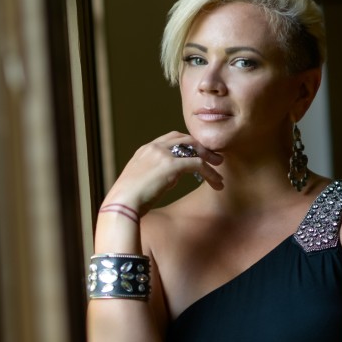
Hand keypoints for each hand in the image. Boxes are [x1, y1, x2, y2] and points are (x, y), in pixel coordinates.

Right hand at [104, 131, 222, 214]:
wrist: (121, 203)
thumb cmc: (128, 200)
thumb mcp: (139, 181)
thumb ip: (154, 175)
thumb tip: (172, 179)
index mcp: (145, 150)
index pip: (170, 139)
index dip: (186, 144)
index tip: (196, 154)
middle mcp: (154, 148)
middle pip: (185, 138)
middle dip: (201, 147)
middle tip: (213, 157)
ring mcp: (163, 154)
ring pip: (194, 149)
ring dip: (209, 158)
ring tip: (219, 168)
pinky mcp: (172, 165)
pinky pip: (198, 164)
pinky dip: (210, 172)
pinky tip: (216, 182)